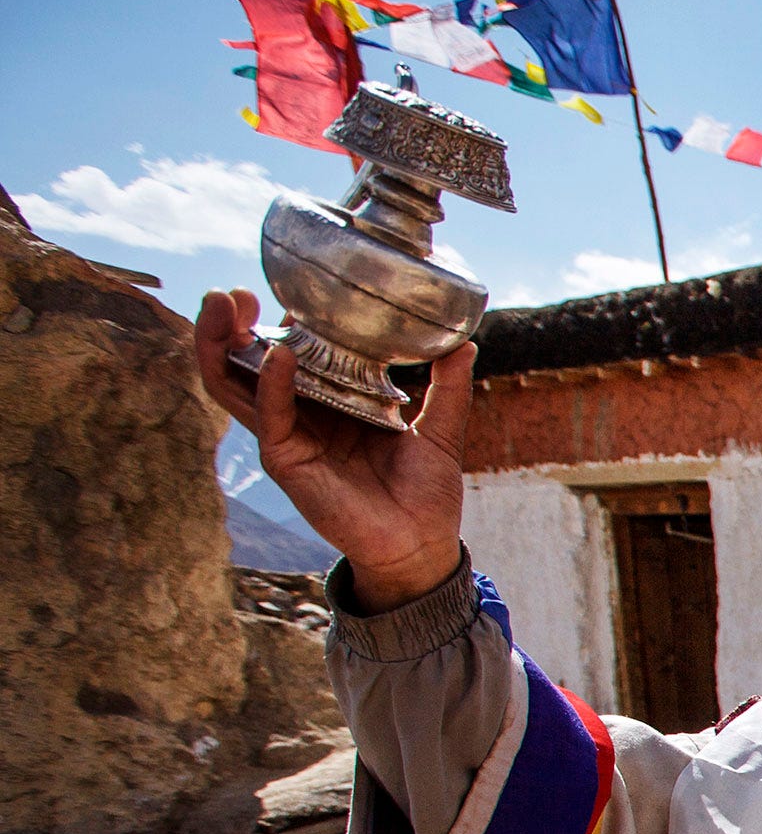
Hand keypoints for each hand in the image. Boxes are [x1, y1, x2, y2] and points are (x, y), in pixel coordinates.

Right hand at [194, 290, 470, 612]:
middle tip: (232, 293)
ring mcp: (289, 439)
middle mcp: (301, 418)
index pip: (288, 355)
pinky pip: (270, 417)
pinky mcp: (289, 462)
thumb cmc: (424, 494)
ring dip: (224, 345)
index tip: (279, 289)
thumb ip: (448, 386)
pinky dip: (270, 383)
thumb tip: (464, 340)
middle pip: (245, 366)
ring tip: (225, 306)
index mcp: (329, 405)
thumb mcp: (438, 430)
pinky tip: (277, 354)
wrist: (424, 544)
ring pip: (235, 387)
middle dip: (230, 327)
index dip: (276, 323)